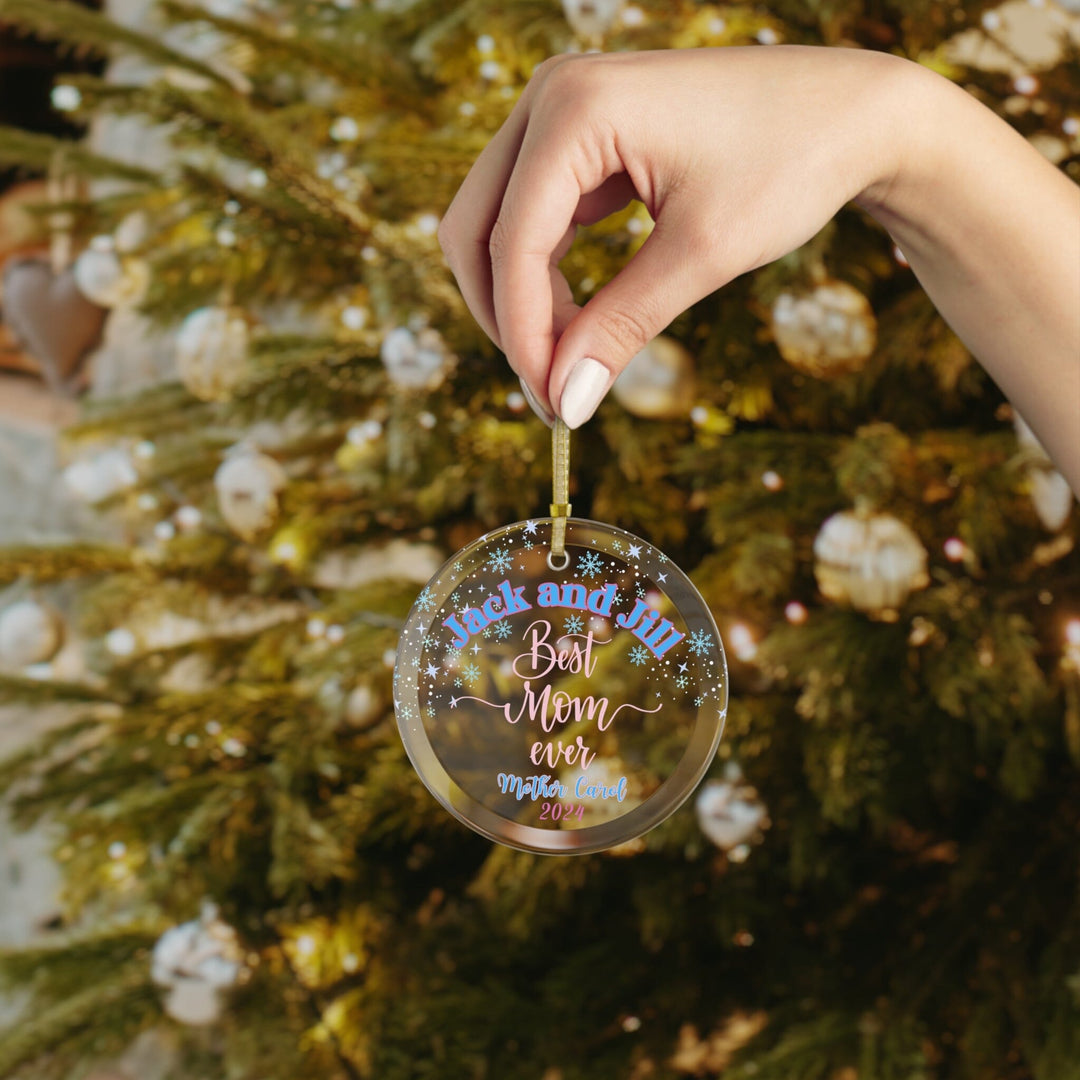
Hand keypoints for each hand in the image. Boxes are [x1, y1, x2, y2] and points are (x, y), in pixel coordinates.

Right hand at [437, 45, 909, 427]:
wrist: (852, 114)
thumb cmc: (790, 164)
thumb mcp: (702, 255)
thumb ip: (622, 327)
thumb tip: (565, 401)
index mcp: (575, 108)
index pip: (512, 243)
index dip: (523, 334)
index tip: (552, 404)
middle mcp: (552, 97)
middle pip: (476, 229)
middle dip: (506, 317)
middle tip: (551, 391)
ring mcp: (562, 113)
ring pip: (498, 227)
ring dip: (522, 302)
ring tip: (571, 364)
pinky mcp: (581, 137)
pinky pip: (534, 217)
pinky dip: (546, 276)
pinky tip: (580, 323)